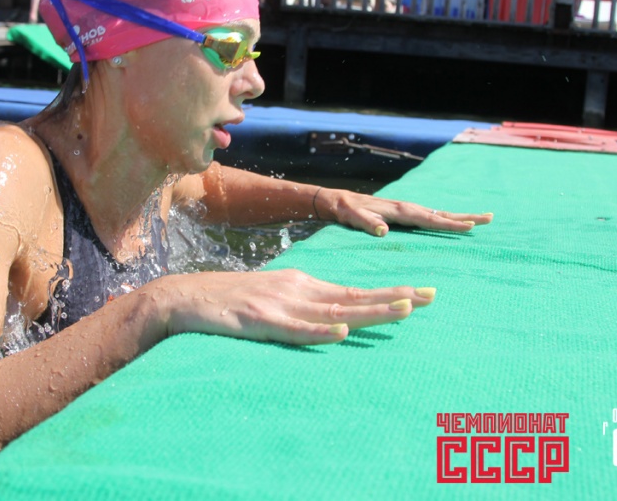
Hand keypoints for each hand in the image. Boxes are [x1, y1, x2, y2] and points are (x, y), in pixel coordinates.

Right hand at [152, 269, 435, 344]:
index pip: (353, 291)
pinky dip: (318, 332)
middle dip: (393, 298)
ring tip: (403, 309)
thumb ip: (303, 306)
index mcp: (301, 284)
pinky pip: (293, 330)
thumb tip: (335, 318)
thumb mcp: (273, 297)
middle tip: (431, 297)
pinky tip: (339, 332)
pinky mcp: (258, 322)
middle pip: (352, 297)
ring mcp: (278, 305)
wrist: (185, 297)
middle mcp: (296, 291)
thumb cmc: (230, 301)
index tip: (422, 293)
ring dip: (368, 311)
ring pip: (332, 311)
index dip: (388, 293)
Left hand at [318, 188, 492, 236]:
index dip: (448, 223)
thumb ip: (366, 223)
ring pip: (437, 214)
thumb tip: (384, 230)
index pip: (428, 218)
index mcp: (398, 210)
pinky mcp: (402, 214)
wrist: (336, 201)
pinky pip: (428, 218)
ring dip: (458, 217)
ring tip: (481, 220)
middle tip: (489, 218)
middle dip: (464, 216)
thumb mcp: (352, 217)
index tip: (469, 226)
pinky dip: (444, 219)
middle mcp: (405, 208)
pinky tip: (452, 224)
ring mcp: (405, 210)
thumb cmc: (344, 211)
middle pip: (440, 213)